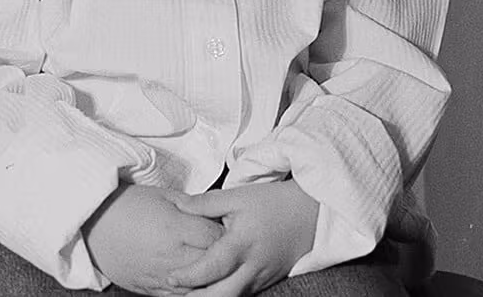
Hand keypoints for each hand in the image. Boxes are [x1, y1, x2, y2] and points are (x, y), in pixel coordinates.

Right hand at [82, 184, 224, 296]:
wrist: (90, 224)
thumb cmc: (127, 204)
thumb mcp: (163, 196)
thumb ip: (194, 206)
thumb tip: (217, 213)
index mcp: (175, 228)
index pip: (217, 237)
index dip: (228, 232)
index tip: (232, 227)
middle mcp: (171, 257)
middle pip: (214, 265)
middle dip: (224, 257)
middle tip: (228, 248)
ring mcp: (160, 277)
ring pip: (200, 287)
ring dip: (211, 278)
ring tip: (217, 267)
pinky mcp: (150, 290)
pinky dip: (193, 292)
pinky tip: (199, 282)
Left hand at [167, 179, 318, 295]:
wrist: (312, 213)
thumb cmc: (275, 203)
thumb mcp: (239, 196)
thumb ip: (206, 203)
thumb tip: (178, 205)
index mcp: (243, 244)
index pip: (212, 268)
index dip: (189, 276)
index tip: (170, 278)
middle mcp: (253, 267)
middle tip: (174, 292)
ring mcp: (261, 278)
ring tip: (186, 294)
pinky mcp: (266, 282)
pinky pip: (242, 295)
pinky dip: (223, 295)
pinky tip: (208, 290)